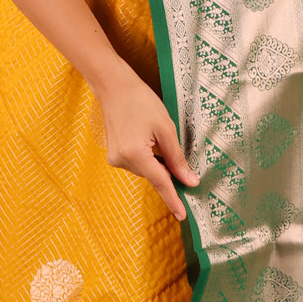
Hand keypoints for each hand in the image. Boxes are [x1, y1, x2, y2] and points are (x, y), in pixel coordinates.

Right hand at [96, 64, 198, 220]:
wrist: (113, 86)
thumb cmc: (141, 101)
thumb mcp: (165, 128)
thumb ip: (177, 158)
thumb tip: (189, 181)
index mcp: (135, 154)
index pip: (160, 182)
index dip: (173, 199)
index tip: (183, 215)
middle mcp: (122, 160)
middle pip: (154, 175)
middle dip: (168, 171)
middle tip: (176, 154)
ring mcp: (115, 159)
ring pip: (146, 170)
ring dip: (157, 162)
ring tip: (155, 136)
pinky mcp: (113, 155)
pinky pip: (137, 164)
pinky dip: (147, 158)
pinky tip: (147, 139)